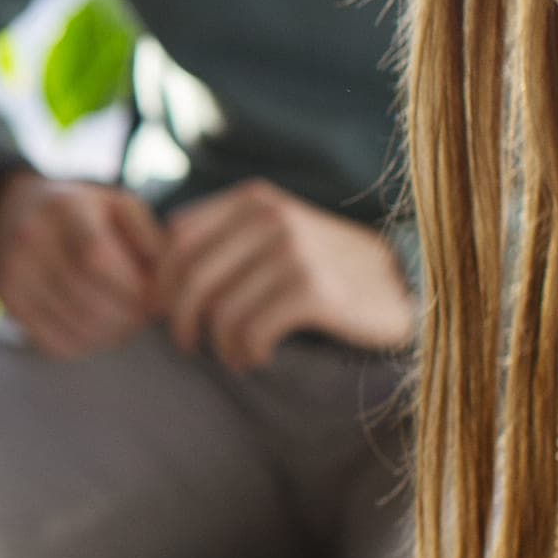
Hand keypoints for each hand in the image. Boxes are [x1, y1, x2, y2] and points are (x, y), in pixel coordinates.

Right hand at [0, 171, 163, 356]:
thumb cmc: (77, 210)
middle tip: (145, 315)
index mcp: (64, 209)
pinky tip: (98, 330)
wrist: (5, 210)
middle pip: (89, 300)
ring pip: (75, 327)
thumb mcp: (115, 205)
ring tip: (126, 323)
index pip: (97, 258)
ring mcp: (13, 274)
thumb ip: (148, 238)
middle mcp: (31, 240)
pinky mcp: (7, 302)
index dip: (133, 286)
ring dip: (112, 335)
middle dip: (130, 317)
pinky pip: (54, 343)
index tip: (154, 294)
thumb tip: (167, 287)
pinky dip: (85, 345)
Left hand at [156, 181, 414, 370]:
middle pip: (190, 277)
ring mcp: (292, 252)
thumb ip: (224, 240)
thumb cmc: (325, 266)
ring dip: (219, 344)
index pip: (177, 239)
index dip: (162, 281)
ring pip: (219, 310)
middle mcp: (270, 219)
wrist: (403, 284)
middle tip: (188, 345)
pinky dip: (246, 353)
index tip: (167, 312)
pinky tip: (258, 357)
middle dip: (179, 319)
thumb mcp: (275, 234)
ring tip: (235, 354)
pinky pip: (250, 332)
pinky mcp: (313, 291)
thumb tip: (154, 277)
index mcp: (253, 200)